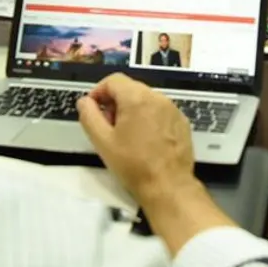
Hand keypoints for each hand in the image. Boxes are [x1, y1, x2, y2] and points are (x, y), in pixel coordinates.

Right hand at [75, 73, 196, 201]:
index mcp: (137, 98)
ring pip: (146, 100)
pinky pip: (160, 111)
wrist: (168, 186)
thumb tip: (85, 102)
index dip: (98, 92)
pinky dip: (149, 118)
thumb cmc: (133, 165)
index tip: (93, 108)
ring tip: (125, 135)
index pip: (113, 80)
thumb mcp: (102, 141)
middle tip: (107, 125)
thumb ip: (89, 116)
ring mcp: (173, 109)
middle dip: (115, 102)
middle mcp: (158, 98)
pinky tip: (144, 140)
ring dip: (132, 110)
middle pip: (130, 88)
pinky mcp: (181, 122)